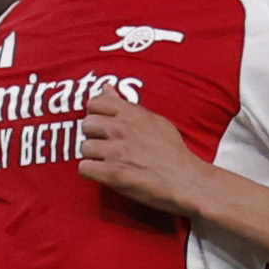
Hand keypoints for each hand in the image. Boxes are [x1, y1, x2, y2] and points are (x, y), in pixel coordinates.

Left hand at [74, 80, 205, 217]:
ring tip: (108, 161)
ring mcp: (116, 151)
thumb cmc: (172, 151)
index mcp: (132, 114)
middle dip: (93, 135)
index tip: (103, 124)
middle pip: (86, 125)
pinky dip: (92, 172)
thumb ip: (126, 105)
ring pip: (84, 147)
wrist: (185, 180)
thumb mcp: (154, 120)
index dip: (96, 114)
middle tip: (106, 145)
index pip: (95, 103)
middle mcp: (121, 129)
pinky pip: (84, 168)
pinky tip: (104, 173)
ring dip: (93, 156)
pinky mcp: (112, 174)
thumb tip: (106, 88)